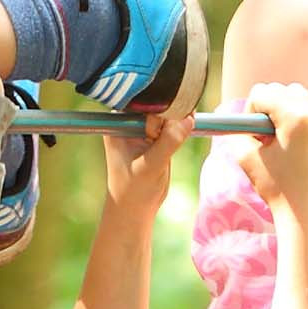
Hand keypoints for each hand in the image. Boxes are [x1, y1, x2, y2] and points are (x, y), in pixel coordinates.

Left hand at [98, 103, 192, 228]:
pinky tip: (187, 130)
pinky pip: (175, 121)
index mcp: (119, 123)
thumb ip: (168, 142)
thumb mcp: (149, 167)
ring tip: (183, 131)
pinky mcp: (159, 135)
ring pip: (169, 109)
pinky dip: (184, 124)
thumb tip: (188, 120)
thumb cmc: (133, 190)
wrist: (136, 208)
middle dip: (172, 110)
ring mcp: (145, 126)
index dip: (158, 107)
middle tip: (181, 123)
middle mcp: (130, 121)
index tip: (165, 124)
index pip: (142, 101)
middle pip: (157, 101)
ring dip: (180, 116)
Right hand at [251, 81, 307, 216]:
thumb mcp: (246, 156)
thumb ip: (239, 130)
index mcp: (295, 118)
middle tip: (265, 135)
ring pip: (299, 92)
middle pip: (281, 89)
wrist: (304, 210)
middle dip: (268, 107)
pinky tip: (295, 131)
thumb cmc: (275, 186)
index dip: (251, 111)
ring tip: (280, 132)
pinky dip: (302, 109)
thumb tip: (242, 116)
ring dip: (285, 106)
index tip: (254, 134)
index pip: (263, 92)